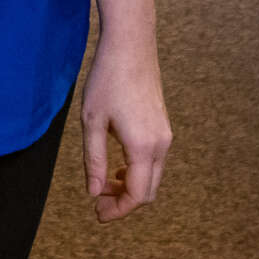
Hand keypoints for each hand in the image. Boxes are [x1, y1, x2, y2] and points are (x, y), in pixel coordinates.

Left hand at [80, 39, 170, 220]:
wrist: (131, 45)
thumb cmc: (107, 79)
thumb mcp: (92, 122)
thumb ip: (95, 160)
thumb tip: (94, 193)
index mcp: (143, 146)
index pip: (137, 195)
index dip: (117, 210)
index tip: (97, 213)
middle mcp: (161, 144)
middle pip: (148, 191)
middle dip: (124, 201)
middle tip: (98, 200)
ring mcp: (165, 135)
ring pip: (153, 176)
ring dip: (130, 185)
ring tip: (104, 180)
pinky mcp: (163, 126)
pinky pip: (154, 161)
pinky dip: (137, 170)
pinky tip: (117, 163)